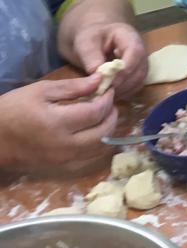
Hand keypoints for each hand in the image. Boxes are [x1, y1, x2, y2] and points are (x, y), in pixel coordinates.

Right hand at [0, 75, 118, 172]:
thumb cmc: (13, 110)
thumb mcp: (40, 91)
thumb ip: (73, 87)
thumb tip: (99, 80)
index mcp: (58, 123)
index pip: (96, 112)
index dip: (107, 99)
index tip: (108, 89)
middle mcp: (65, 145)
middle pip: (103, 132)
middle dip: (112, 115)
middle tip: (109, 102)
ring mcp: (65, 160)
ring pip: (100, 148)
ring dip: (108, 130)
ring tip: (104, 115)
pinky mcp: (63, 167)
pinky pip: (90, 158)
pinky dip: (99, 145)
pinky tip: (96, 132)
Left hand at [71, 22, 147, 97]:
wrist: (93, 38)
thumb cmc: (90, 37)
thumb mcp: (86, 43)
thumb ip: (91, 57)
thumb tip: (99, 77)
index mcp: (129, 36)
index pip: (135, 52)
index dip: (125, 69)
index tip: (109, 82)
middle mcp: (140, 50)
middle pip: (140, 69)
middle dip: (123, 83)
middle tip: (104, 92)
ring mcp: (140, 63)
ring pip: (139, 80)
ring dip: (123, 90)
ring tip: (105, 94)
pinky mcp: (137, 74)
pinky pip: (135, 86)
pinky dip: (124, 93)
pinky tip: (109, 95)